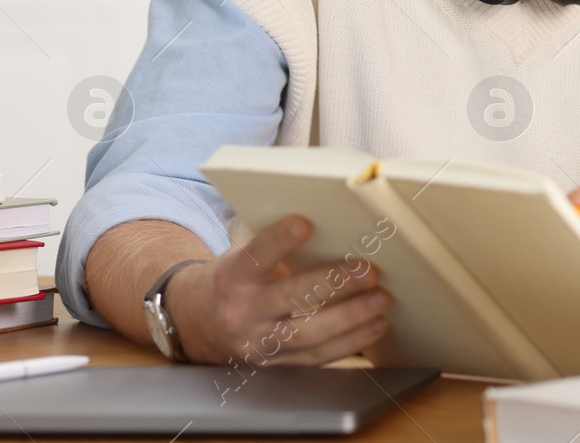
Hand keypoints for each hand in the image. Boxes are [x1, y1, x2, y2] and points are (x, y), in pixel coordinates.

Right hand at [168, 214, 391, 365]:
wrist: (199, 323)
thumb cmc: (234, 277)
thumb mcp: (242, 254)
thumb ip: (273, 241)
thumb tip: (324, 215)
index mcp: (232, 276)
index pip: (255, 256)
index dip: (278, 241)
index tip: (304, 224)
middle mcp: (242, 311)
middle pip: (290, 298)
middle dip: (333, 284)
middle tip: (369, 271)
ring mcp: (258, 342)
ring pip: (308, 334)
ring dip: (351, 317)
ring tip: (381, 299)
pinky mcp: (276, 363)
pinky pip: (317, 357)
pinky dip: (351, 343)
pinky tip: (376, 325)